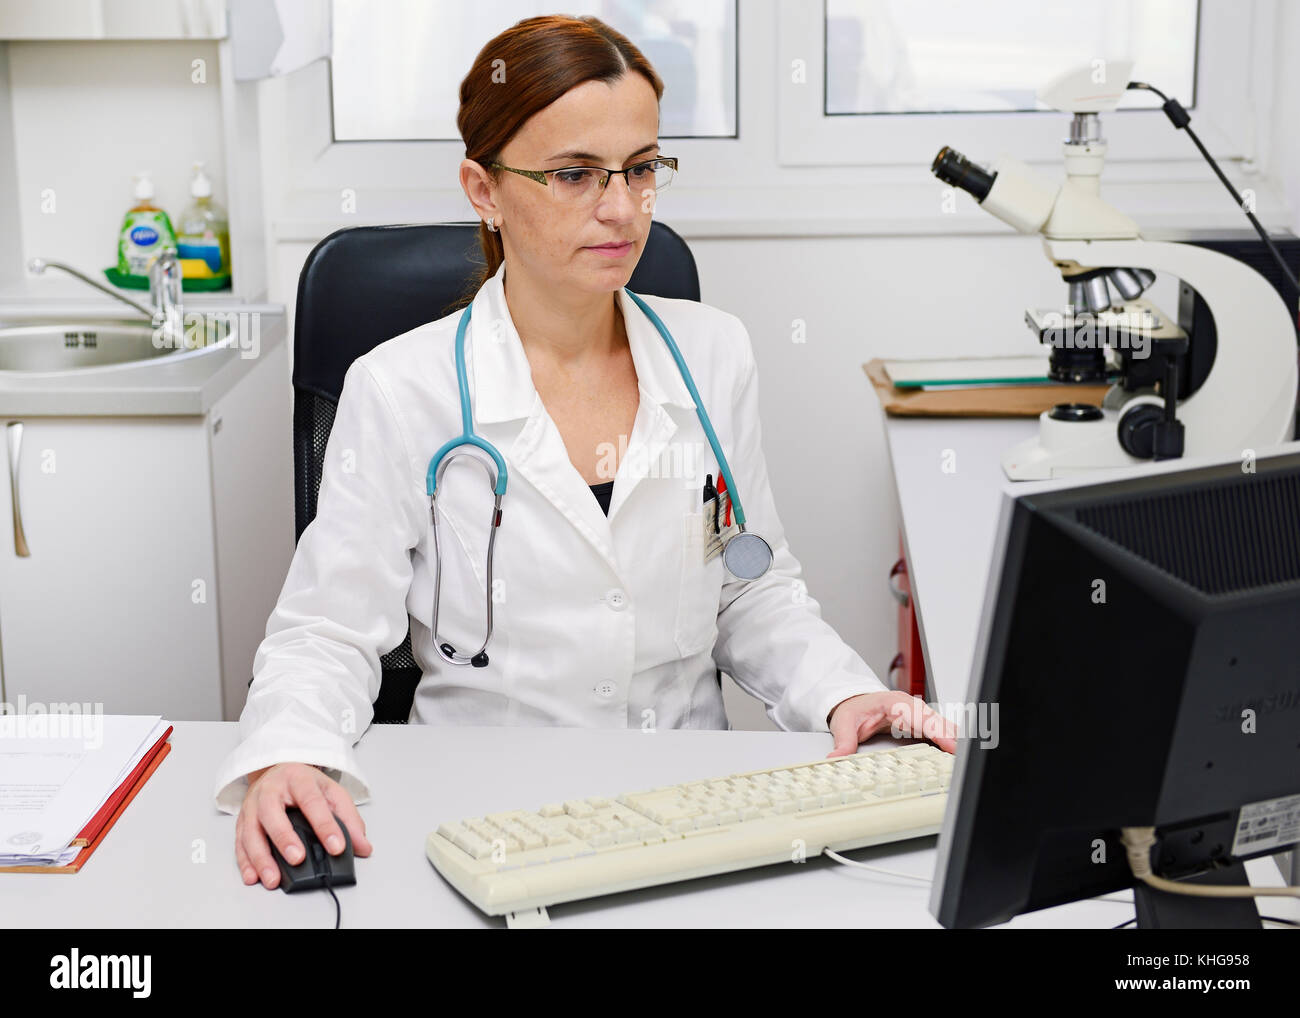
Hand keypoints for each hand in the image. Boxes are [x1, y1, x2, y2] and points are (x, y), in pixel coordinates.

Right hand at [235, 763, 372, 887]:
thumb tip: (363, 846)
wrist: (278, 770)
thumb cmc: (304, 784)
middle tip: (297, 859)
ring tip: (273, 879)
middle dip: (284, 838)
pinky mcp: (242, 821)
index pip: (313, 802)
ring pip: (251, 832)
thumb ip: (349, 819)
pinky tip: (253, 876)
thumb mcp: (331, 792)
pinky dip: (245, 862)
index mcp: (298, 780)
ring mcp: (253, 806)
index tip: (336, 847)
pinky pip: (240, 843)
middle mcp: (271, 791)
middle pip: (273, 814)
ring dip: (261, 858)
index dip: (325, 825)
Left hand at [826, 691, 958, 756]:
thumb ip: (843, 742)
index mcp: (895, 703)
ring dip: (956, 741)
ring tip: (968, 760)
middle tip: (967, 758)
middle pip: (939, 722)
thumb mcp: (844, 723)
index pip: (922, 717)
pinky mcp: (921, 725)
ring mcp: (918, 716)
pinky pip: (940, 733)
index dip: (938, 731)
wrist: (853, 702)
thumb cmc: (853, 708)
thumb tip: (836, 758)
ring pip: (943, 727)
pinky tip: (958, 756)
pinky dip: (950, 743)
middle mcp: (911, 707)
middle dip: (955, 738)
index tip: (951, 745)